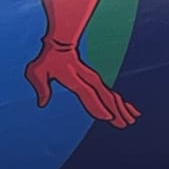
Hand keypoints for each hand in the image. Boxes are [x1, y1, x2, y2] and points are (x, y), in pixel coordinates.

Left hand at [25, 44, 139, 128]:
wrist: (59, 44)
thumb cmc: (47, 59)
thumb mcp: (37, 71)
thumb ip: (41, 87)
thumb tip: (42, 104)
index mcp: (75, 80)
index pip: (88, 95)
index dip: (97, 106)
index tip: (108, 117)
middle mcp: (89, 80)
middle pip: (105, 97)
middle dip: (115, 110)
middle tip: (125, 124)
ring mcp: (94, 80)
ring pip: (111, 96)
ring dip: (122, 108)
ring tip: (132, 120)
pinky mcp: (97, 81)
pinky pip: (111, 93)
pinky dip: (121, 102)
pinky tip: (132, 110)